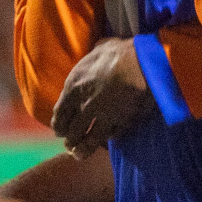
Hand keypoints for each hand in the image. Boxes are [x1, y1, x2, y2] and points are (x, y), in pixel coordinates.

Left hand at [52, 37, 152, 158]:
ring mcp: (103, 117)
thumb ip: (94, 55)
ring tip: (79, 154)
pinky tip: (105, 142)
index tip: (59, 130)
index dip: (58, 124)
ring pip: (89, 140)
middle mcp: (85, 106)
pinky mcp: (122, 124)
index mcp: (74, 87)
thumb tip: (97, 49)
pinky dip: (107, 140)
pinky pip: (111, 136)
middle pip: (72, 130)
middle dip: (69, 139)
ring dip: (83, 148)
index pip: (60, 113)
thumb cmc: (121, 53)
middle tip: (69, 143)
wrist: (144, 66)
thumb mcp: (100, 48)